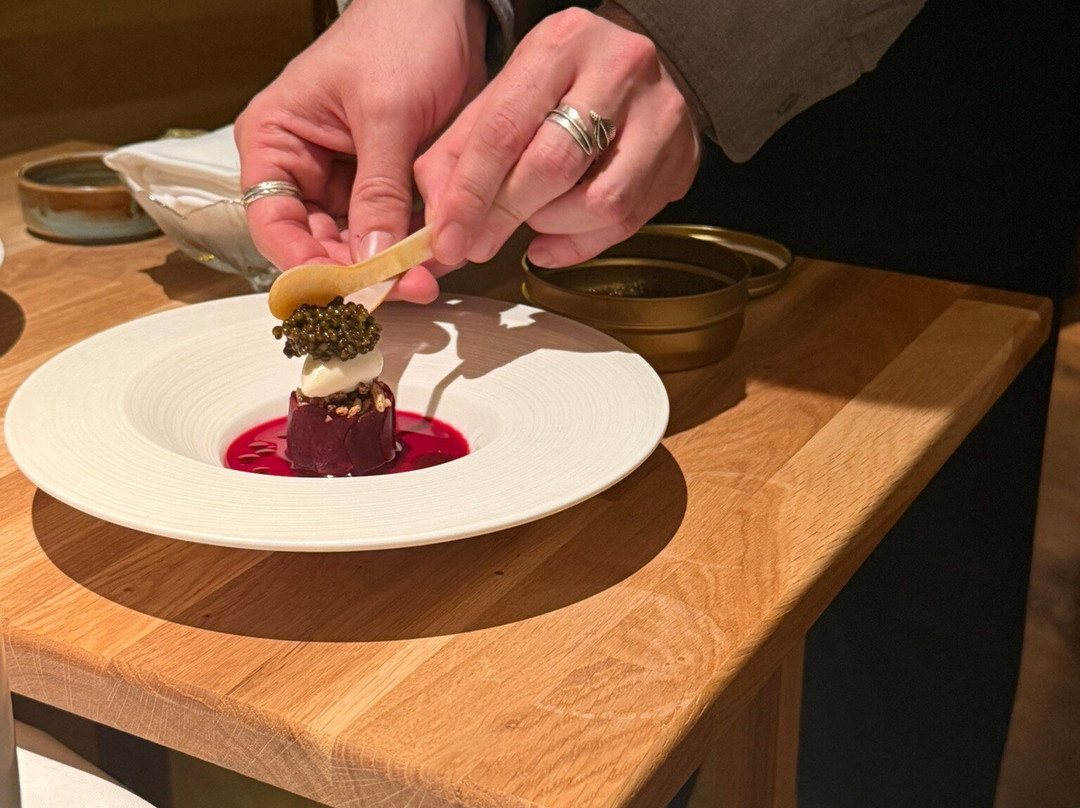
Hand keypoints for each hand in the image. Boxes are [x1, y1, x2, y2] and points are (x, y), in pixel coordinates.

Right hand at [235, 0, 487, 302]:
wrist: (449, 8)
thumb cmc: (400, 33)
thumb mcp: (386, 113)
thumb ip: (379, 190)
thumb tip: (371, 259)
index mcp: (276, 141)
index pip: (273, 223)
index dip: (304, 264)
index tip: (344, 290)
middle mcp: (305, 169)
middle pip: (318, 244)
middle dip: (360, 272)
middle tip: (405, 288)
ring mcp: (347, 182)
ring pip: (360, 246)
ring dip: (392, 267)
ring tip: (427, 278)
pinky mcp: (387, 188)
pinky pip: (394, 232)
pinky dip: (414, 248)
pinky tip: (438, 260)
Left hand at [415, 7, 700, 269]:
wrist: (632, 71)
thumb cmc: (557, 88)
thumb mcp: (499, 99)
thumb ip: (458, 156)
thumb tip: (439, 226)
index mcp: (561, 43)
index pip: (505, 128)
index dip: (471, 192)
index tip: (449, 237)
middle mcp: (618, 69)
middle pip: (554, 165)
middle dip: (506, 215)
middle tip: (477, 244)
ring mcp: (660, 114)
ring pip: (599, 202)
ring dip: (550, 226)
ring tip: (530, 220)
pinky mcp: (682, 157)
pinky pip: (626, 222)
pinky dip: (577, 244)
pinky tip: (550, 239)